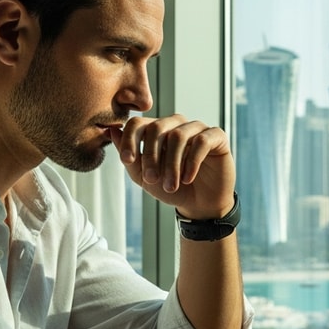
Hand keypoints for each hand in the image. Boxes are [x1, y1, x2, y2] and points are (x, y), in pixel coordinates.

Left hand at [109, 115, 234, 215]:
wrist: (200, 205)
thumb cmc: (171, 188)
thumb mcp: (144, 177)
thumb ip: (129, 157)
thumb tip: (112, 132)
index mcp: (157, 131)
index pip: (139, 123)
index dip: (129, 139)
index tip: (126, 160)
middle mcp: (177, 125)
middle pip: (157, 127)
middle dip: (151, 156)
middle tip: (151, 180)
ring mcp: (197, 129)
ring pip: (178, 136)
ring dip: (171, 164)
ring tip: (171, 186)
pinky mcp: (217, 137)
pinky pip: (201, 141)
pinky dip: (192, 162)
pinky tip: (188, 178)